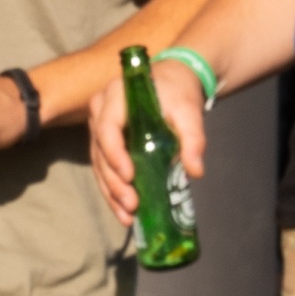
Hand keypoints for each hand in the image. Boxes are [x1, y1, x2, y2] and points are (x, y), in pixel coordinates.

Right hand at [87, 61, 207, 225]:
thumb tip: (195, 172)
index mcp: (117, 96)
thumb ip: (193, 138)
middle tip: (132, 205)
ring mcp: (99, 125)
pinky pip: (104, 166)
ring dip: (111, 192)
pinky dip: (113, 189)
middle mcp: (100, 110)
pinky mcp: (104, 140)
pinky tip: (124, 211)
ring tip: (127, 217)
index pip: (108, 129)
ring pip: (99, 164)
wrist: (174, 78)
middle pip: (100, 152)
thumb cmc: (179, 90)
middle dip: (114, 182)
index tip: (130, 177)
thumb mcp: (189, 110)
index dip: (115, 155)